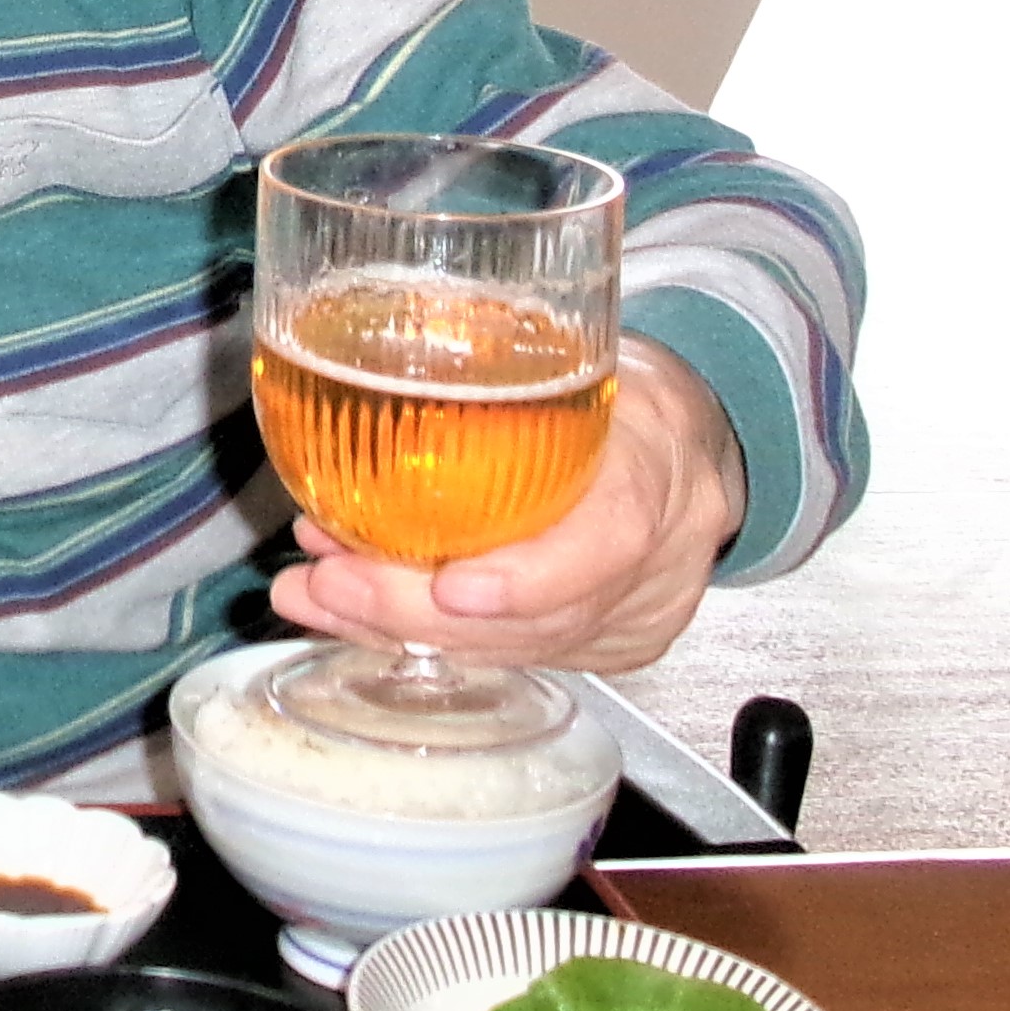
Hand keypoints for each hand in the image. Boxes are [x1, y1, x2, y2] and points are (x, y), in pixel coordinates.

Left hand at [267, 338, 746, 672]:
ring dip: (401, 627)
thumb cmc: (625, 390)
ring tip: (317, 597)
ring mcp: (636, 615)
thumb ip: (493, 364)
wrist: (692, 444)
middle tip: (328, 584)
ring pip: (517, 647)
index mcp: (658, 467)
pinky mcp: (610, 645)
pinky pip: (515, 656)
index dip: (530, 576)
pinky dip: (428, 636)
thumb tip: (350, 367)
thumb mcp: (578, 354)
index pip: (610, 539)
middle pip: (544, 618)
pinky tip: (357, 614)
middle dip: (418, 611)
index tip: (452, 588)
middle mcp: (657, 559)